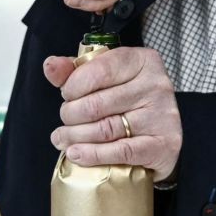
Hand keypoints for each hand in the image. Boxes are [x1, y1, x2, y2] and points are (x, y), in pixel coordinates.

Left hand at [44, 48, 181, 181]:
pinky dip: (93, 154)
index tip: (67, 96)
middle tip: (65, 122)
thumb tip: (51, 65)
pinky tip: (77, 153)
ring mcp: (162, 115)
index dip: (73, 86)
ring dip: (75, 137)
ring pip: (104, 129)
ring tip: (62, 140)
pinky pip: (120, 151)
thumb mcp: (105, 77)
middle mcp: (156, 85)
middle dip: (70, 115)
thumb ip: (76, 70)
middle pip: (96, 104)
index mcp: (142, 61)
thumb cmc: (129, 102)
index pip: (98, 70)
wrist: (161, 136)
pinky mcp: (164, 144)